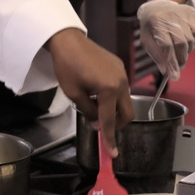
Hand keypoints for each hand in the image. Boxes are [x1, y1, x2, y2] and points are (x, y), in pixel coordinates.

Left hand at [47, 28, 132, 156]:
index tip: (112, 153)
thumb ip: (88, 111)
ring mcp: (123, 73)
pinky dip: (113, 97)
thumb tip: (97, 121)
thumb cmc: (67, 66)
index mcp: (109, 89)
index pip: (110, 120)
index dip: (110, 138)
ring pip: (125, 101)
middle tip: (100, 127)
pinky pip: (121, 88)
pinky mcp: (120, 67)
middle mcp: (122, 82)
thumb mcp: (73, 94)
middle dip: (116, 124)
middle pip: (127, 113)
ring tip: (94, 106)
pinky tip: (97, 93)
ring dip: (114, 109)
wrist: (68, 41)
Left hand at [137, 0, 194, 81]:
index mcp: (156, 22)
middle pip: (181, 43)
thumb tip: (166, 71)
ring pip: (191, 39)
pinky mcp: (191, 13)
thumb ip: (156, 56)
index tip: (174, 76)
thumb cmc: (151, 28)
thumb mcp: (147, 40)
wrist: (157, 7)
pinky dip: (194, 41)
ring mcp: (182, 13)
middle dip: (181, 59)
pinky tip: (186, 41)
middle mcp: (170, 15)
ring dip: (187, 51)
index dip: (171, 62)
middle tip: (179, 66)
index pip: (166, 45)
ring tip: (179, 52)